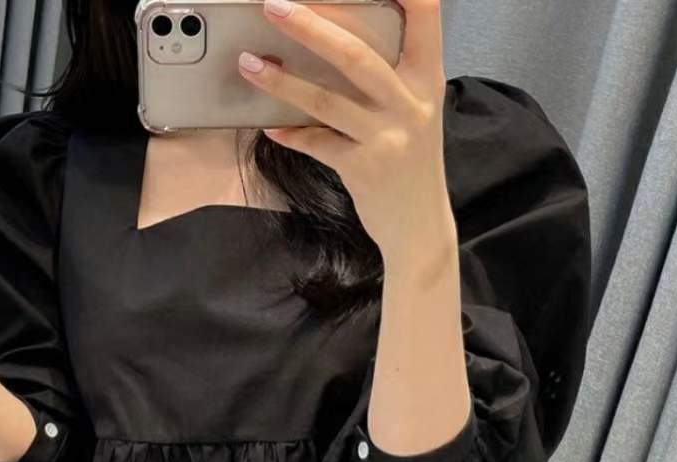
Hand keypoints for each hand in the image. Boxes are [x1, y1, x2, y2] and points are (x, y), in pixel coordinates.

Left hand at [237, 0, 451, 262]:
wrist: (420, 224)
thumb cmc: (410, 161)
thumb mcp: (415, 110)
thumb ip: (390, 75)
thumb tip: (336, 39)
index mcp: (426, 78)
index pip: (425, 16)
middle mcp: (410, 103)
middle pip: (356, 55)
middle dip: (311, 25)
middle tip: (274, 7)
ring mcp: (386, 137)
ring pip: (327, 101)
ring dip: (283, 81)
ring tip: (250, 63)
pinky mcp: (363, 168)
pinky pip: (318, 144)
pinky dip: (291, 133)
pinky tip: (270, 126)